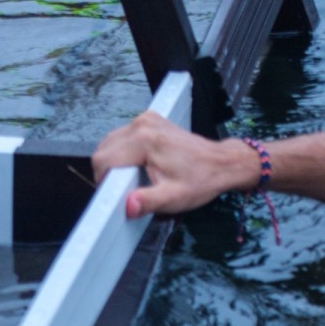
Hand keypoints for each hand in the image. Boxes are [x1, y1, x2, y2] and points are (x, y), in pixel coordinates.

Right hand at [92, 111, 256, 218]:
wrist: (222, 163)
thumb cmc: (201, 179)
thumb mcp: (173, 197)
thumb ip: (148, 202)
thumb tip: (128, 206)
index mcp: (145, 140)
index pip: (103, 160)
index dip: (104, 182)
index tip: (120, 193)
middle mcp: (143, 124)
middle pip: (104, 150)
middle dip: (109, 173)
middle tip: (130, 187)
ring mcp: (146, 119)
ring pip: (110, 144)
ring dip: (115, 163)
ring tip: (137, 177)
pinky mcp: (150, 121)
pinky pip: (122, 138)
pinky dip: (124, 153)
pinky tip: (140, 165)